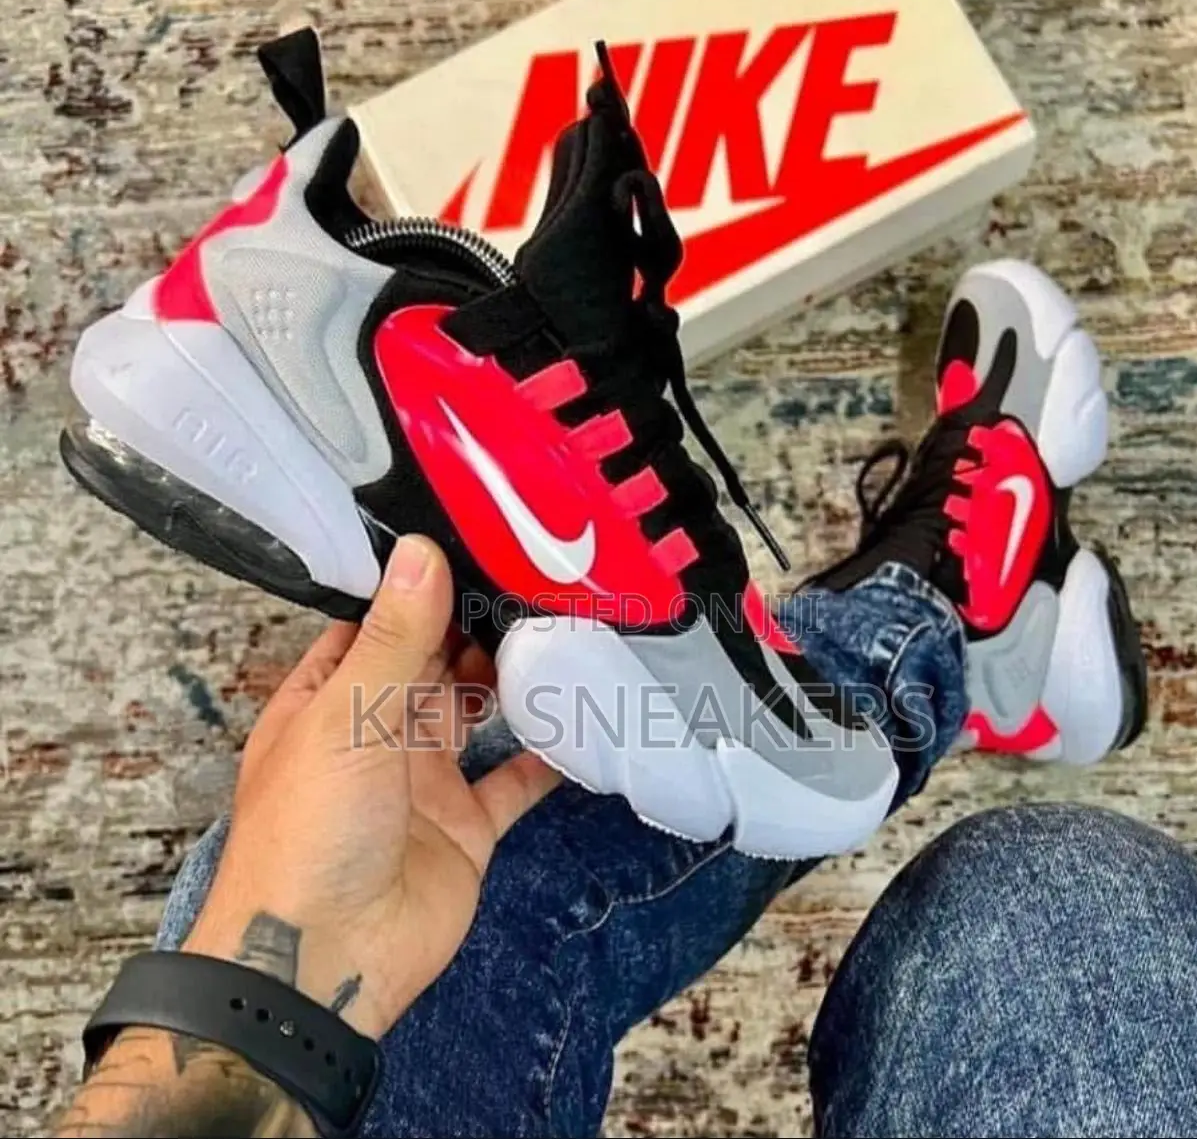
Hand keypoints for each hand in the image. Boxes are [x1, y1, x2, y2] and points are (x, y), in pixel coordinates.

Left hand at [182, 536, 559, 1038]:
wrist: (327, 960)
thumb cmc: (312, 829)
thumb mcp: (348, 718)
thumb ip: (394, 638)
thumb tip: (422, 550)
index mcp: (329, 701)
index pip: (372, 626)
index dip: (414, 586)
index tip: (471, 539)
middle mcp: (375, 733)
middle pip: (431, 663)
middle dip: (473, 624)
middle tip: (534, 575)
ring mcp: (423, 781)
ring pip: (476, 713)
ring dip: (511, 679)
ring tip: (562, 627)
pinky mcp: (466, 827)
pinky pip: (514, 782)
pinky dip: (547, 754)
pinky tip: (582, 717)